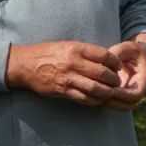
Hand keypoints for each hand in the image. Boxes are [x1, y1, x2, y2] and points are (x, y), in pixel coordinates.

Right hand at [5, 41, 122, 105]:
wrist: (26, 64)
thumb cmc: (47, 53)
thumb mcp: (67, 45)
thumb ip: (84, 51)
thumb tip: (104, 58)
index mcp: (77, 49)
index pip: (104, 55)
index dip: (115, 62)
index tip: (119, 66)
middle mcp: (74, 63)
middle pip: (102, 73)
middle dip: (114, 79)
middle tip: (118, 81)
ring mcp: (68, 78)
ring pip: (95, 88)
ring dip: (107, 92)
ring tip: (111, 92)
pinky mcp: (63, 90)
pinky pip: (83, 98)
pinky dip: (94, 100)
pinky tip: (98, 100)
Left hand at [103, 41, 145, 110]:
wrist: (137, 54)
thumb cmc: (132, 50)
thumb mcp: (126, 48)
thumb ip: (117, 53)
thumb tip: (103, 63)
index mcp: (144, 79)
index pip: (136, 94)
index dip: (123, 94)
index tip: (111, 89)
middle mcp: (138, 89)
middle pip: (128, 104)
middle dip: (114, 102)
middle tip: (100, 94)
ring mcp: (130, 93)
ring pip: (121, 106)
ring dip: (109, 103)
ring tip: (96, 95)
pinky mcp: (123, 94)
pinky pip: (116, 103)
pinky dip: (106, 101)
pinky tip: (95, 94)